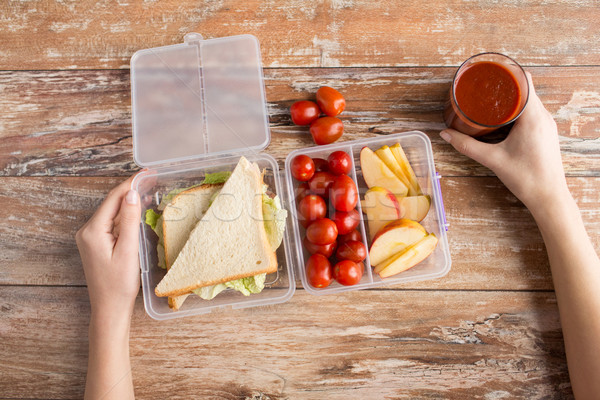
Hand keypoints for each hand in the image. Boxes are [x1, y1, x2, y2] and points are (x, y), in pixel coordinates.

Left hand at [76, 175, 140, 319]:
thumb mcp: (128, 250)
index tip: (147, 173)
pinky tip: (138, 213)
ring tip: (149, 192)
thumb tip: (131, 194)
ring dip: (129, 202)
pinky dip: (125, 216)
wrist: (109, 309)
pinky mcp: (96, 244)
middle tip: (152, 180)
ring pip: (112, 213)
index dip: (130, 184)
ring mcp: (90, 238)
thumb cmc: (119, 284)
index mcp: (92, 231)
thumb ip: (128, 220)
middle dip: (131, 190)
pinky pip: (112, 223)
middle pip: (111, 203)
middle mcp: (87, 231)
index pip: (113, 199)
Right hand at [440, 72, 567, 212]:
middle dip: (505, 85)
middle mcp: (543, 117)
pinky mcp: (546, 133)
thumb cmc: (526, 178)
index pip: (525, 81)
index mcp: (533, 117)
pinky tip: (504, 116)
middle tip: (485, 85)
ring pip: (530, 101)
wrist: (549, 197)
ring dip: (512, 98)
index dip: (508, 73)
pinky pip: (532, 112)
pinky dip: (518, 109)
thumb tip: (445, 134)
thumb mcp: (492, 159)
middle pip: (526, 89)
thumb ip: (467, 146)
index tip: (491, 71)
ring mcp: (547, 125)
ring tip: (491, 98)